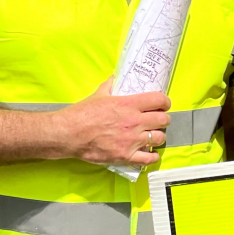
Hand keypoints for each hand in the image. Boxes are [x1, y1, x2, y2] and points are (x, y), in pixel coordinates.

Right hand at [54, 78, 171, 165]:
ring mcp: (131, 140)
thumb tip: (116, 76)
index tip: (163, 104)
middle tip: (158, 120)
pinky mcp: (125, 155)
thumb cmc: (83, 113)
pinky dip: (152, 156)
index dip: (165, 102)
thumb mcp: (99, 93)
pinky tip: (150, 153)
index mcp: (129, 104)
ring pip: (159, 138)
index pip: (159, 100)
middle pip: (163, 120)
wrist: (68, 134)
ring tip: (152, 135)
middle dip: (163, 119)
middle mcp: (134, 122)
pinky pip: (148, 158)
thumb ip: (111, 84)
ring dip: (158, 136)